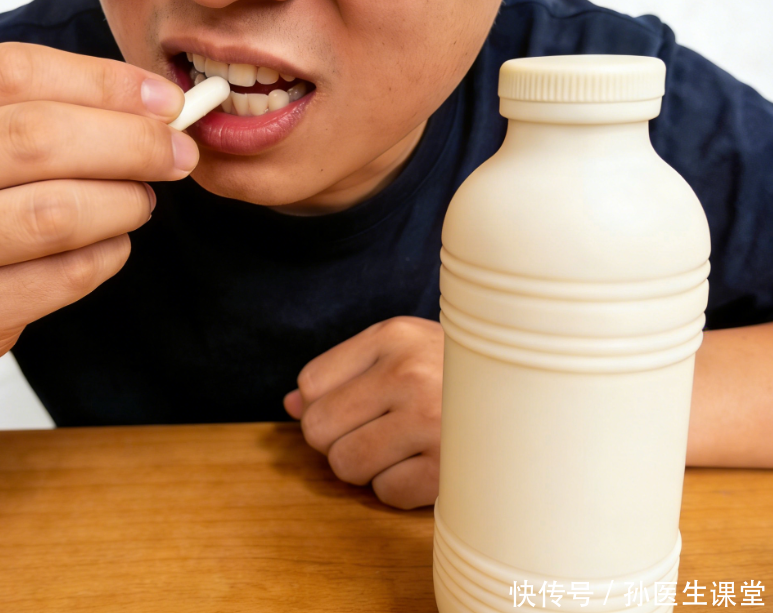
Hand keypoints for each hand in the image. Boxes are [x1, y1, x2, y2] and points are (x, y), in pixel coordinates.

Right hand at [0, 42, 195, 370]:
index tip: (165, 102)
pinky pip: (64, 276)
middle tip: (176, 152)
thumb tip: (156, 106)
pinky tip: (112, 242)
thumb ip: (45, 104)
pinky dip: (108, 254)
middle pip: (35, 139)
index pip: (12, 73)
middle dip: (129, 143)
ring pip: (53, 212)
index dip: (103, 83)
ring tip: (141, 199)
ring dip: (123, 202)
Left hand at [284, 316, 443, 508]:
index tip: (356, 405)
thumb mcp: (402, 352)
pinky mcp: (449, 468)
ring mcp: (431, 421)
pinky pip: (384, 493)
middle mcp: (409, 373)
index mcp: (393, 336)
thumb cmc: (457, 372)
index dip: (323, 403)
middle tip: (377, 431)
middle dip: (337, 439)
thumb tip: (289, 403)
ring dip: (365, 466)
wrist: (539, 392)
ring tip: (401, 447)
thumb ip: (343, 373)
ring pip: (344, 465)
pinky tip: (426, 465)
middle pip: (317, 427)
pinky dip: (397, 487)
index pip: (311, 383)